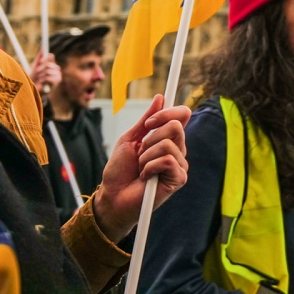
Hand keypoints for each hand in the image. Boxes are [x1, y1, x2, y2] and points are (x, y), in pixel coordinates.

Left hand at [29, 51, 59, 92]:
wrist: (36, 90)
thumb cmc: (35, 78)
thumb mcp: (35, 67)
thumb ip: (39, 58)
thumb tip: (43, 49)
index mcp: (50, 63)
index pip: (50, 56)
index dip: (45, 57)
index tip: (39, 61)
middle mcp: (55, 67)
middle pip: (47, 64)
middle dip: (40, 69)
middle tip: (36, 72)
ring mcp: (58, 73)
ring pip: (48, 71)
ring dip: (40, 76)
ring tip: (38, 79)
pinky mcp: (58, 80)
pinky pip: (49, 77)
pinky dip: (44, 80)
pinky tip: (42, 83)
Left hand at [94, 96, 190, 236]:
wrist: (112, 196)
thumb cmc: (119, 171)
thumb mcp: (130, 139)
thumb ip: (146, 120)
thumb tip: (160, 98)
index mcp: (168, 139)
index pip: (181, 115)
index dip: (167, 112)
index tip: (149, 122)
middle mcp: (177, 150)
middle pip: (175, 126)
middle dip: (150, 138)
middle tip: (140, 153)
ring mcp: (179, 164)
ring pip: (167, 144)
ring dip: (146, 156)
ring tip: (141, 168)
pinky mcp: (179, 179)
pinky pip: (167, 160)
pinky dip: (150, 167)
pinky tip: (146, 177)